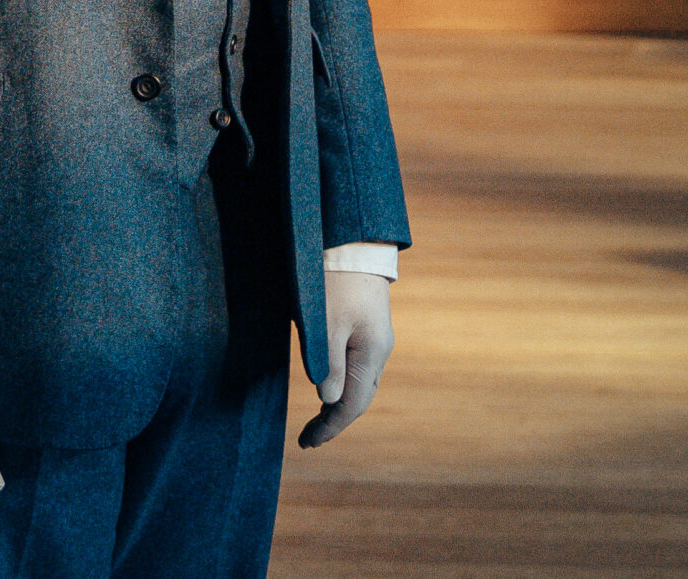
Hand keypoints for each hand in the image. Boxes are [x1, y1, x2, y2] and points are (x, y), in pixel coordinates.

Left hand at [301, 270, 393, 448]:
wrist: (354, 245)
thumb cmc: (335, 283)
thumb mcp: (326, 324)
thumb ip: (328, 363)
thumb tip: (329, 399)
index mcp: (372, 353)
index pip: (352, 403)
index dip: (330, 426)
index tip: (307, 442)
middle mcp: (380, 350)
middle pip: (360, 397)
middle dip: (335, 420)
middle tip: (309, 438)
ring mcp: (377, 339)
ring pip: (361, 384)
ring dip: (339, 404)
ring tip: (317, 420)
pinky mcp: (368, 328)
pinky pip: (359, 368)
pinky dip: (344, 385)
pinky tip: (329, 388)